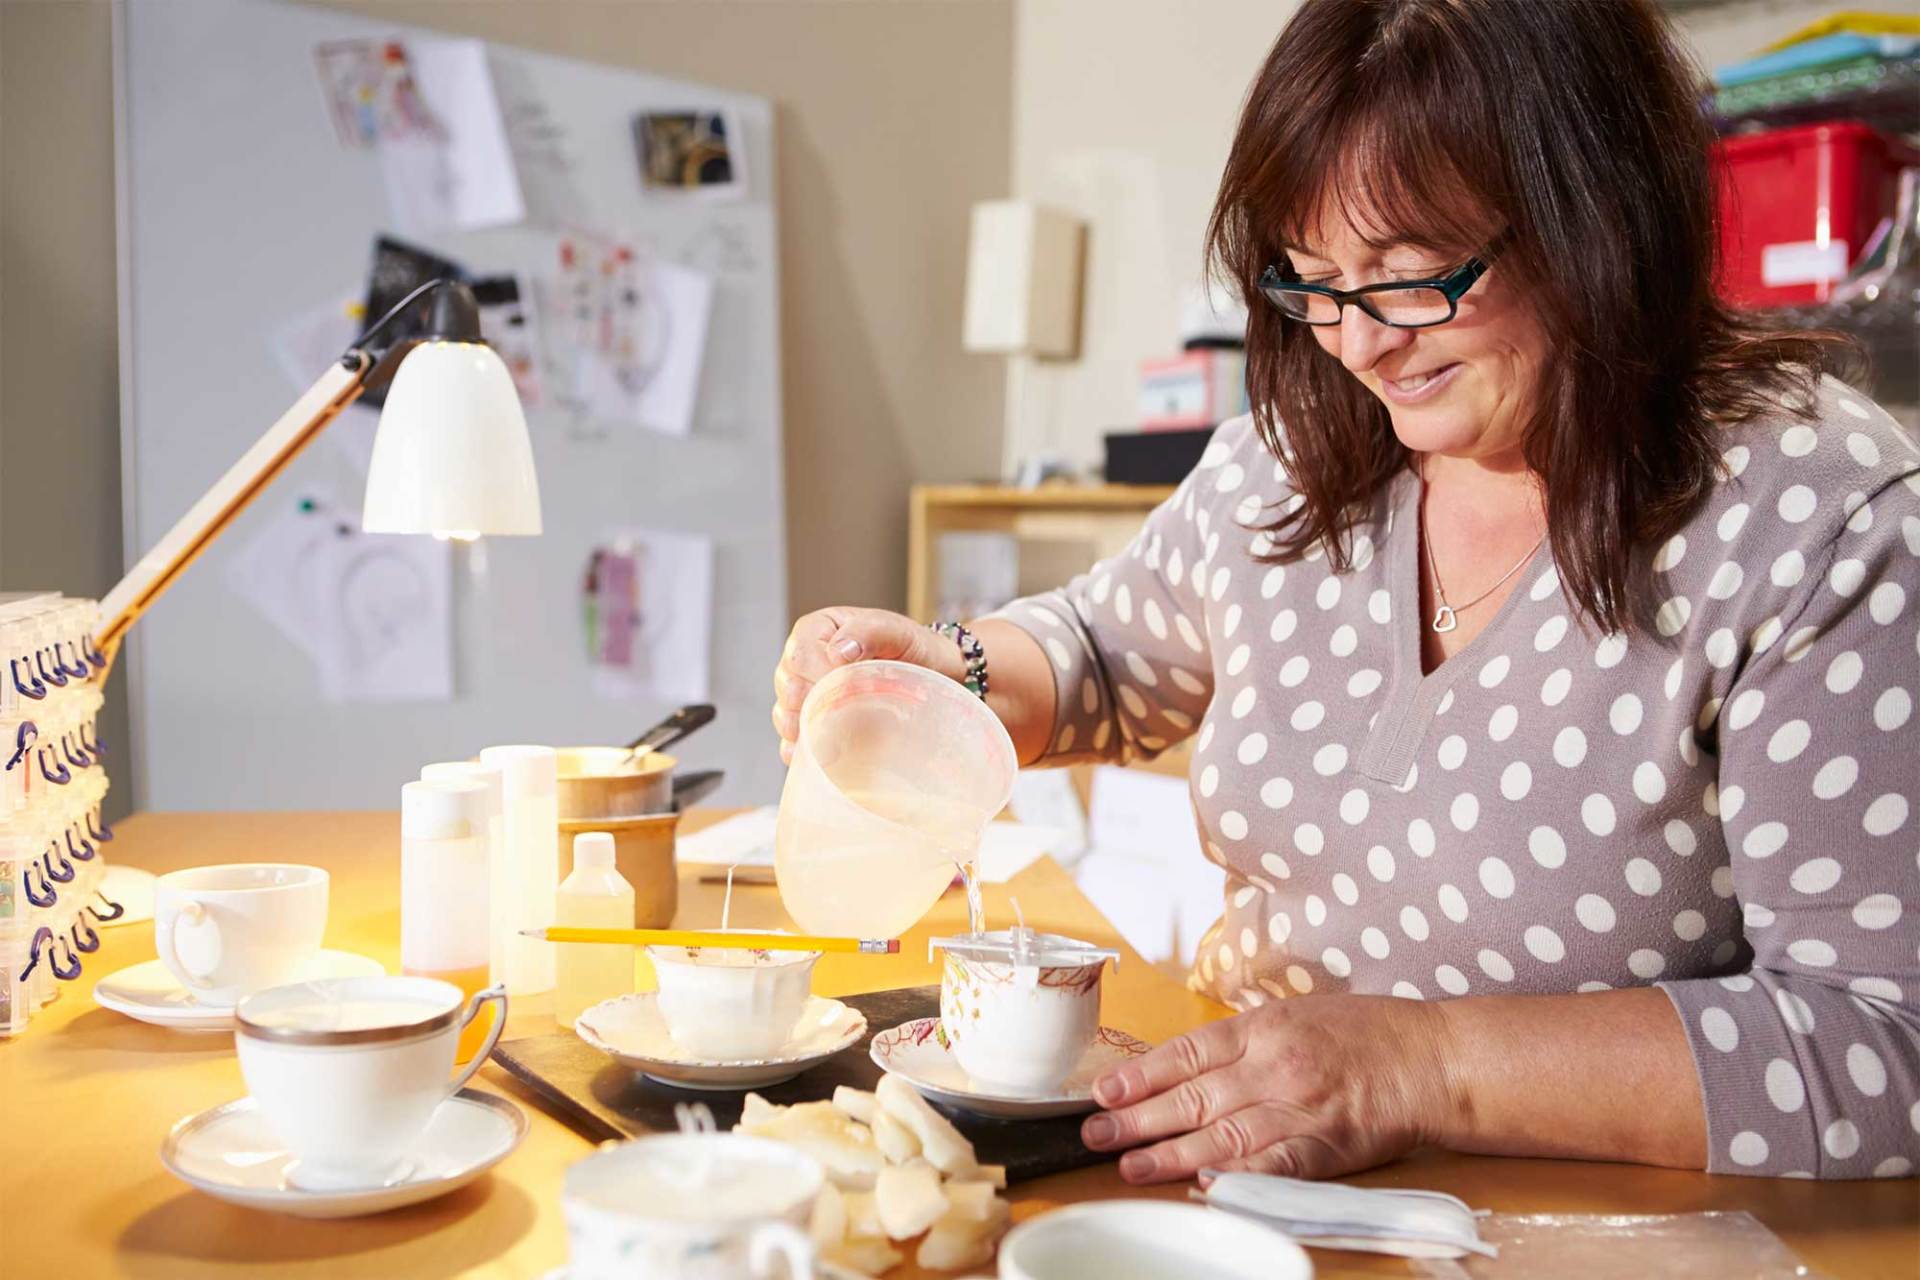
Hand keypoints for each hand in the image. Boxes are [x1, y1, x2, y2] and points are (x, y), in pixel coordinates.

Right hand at [771, 607, 959, 762]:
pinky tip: (815, 755)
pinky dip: (801, 747)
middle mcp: (804, 658)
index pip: (800, 655)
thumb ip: (868, 632)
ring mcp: (804, 689)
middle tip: (845, 716)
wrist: (932, 673)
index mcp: (818, 630)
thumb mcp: (897, 631)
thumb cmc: (913, 648)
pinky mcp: (811, 717)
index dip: (819, 677)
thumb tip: (838, 652)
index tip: (850, 691)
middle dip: (812, 705)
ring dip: (804, 728)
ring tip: (830, 737)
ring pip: (786, 711)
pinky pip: (793, 735)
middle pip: (789, 686)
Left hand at [1080, 995, 1458, 1182]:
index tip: (1104, 1090)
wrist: (1429, 1058)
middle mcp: (1274, 1065)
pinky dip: (1238, 1177)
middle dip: (1138, 1117)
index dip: (1141, 1073)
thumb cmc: (1364, 1033)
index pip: (1187, 1053)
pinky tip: (1205, 1187)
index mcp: (1263, 1029)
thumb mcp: (1296, 1014)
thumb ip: (1244, 1038)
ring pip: (1222, 1133)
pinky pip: (1273, 1165)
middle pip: (1193, 1095)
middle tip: (1096, 1134)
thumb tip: (1187, 1061)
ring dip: (1171, 1153)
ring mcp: (1299, 1107)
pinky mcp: (1325, 1146)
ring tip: (1130, 1166)